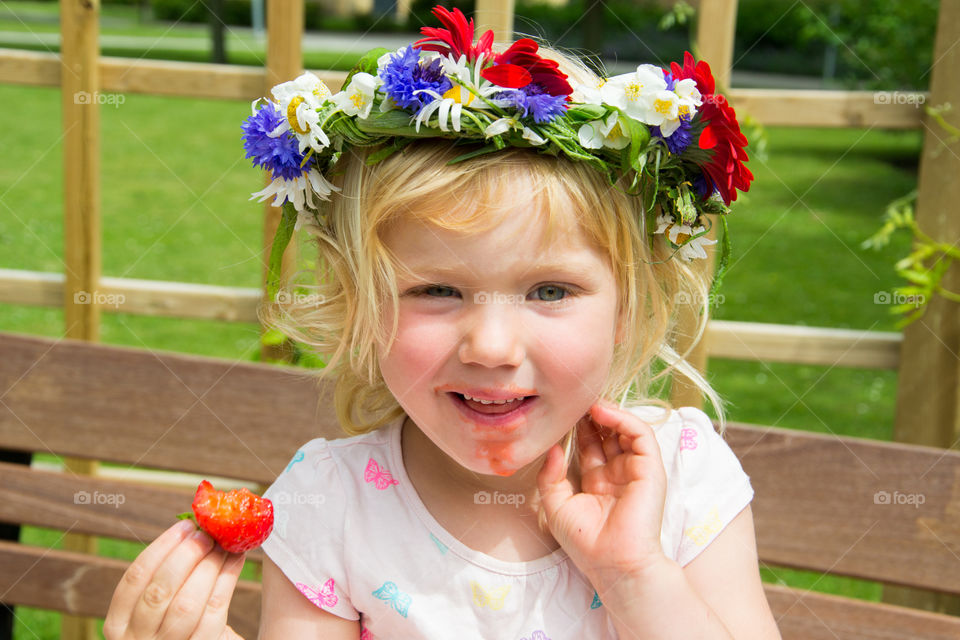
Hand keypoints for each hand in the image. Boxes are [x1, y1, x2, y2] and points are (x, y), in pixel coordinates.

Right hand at [103, 520, 245, 639]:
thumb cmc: (175, 627)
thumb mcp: (157, 610)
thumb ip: (167, 578)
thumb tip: (196, 528)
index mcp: (118, 624)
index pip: (134, 578)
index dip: (161, 547)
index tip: (185, 525)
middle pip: (159, 591)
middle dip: (186, 555)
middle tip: (208, 533)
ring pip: (186, 605)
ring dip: (208, 567)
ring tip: (224, 545)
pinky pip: (212, 616)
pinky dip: (225, 582)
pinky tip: (236, 561)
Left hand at [537, 401, 668, 590]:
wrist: (612, 563)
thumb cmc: (585, 542)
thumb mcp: (555, 505)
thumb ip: (550, 475)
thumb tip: (552, 447)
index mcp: (597, 482)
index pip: (589, 445)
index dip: (577, 428)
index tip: (561, 411)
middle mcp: (617, 473)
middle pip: (607, 434)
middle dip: (591, 415)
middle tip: (574, 398)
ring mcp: (635, 470)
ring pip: (625, 430)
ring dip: (607, 412)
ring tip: (586, 401)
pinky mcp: (651, 468)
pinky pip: (641, 435)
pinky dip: (624, 418)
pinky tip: (602, 412)